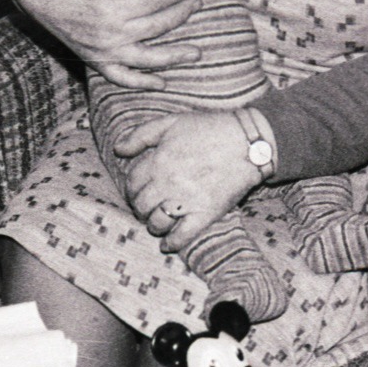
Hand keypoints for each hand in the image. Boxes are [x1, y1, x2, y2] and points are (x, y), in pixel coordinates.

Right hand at [9, 0, 199, 89]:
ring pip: (146, 58)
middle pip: (157, 26)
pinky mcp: (96, 61)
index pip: (156, 0)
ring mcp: (104, 51)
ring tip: (197, 53)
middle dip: (181, 14)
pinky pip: (121, 78)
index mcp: (114, 7)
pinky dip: (141, 83)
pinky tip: (162, 83)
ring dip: (173, 57)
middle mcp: (111, 33)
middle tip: (197, 4)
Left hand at [115, 111, 261, 250]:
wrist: (249, 142)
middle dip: (141, 207)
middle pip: (141, 205)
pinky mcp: (205, 214)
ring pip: (157, 223)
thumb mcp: (172, 122)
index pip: (132, 182)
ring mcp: (186, 201)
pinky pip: (181, 236)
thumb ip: (141, 135)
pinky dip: (171, 243)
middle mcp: (167, 184)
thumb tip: (118, 149)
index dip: (133, 187)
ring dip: (154, 225)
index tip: (140, 189)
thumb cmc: (210, 128)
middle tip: (148, 206)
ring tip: (158, 222)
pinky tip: (167, 244)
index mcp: (158, 161)